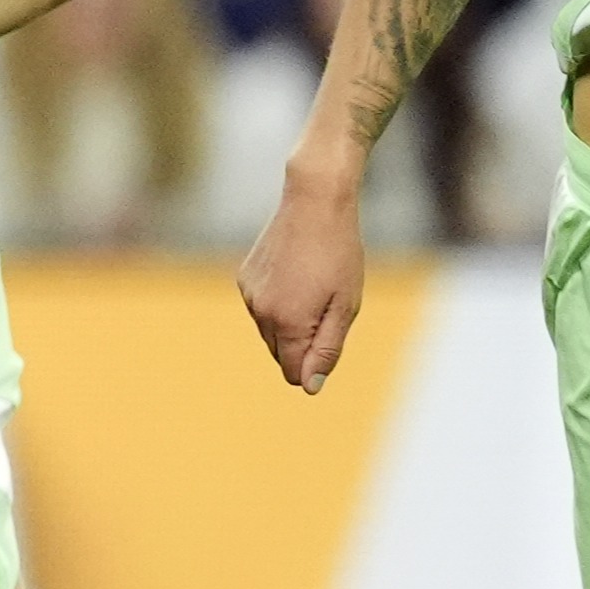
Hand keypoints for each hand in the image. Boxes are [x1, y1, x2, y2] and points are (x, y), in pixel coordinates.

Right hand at [237, 165, 367, 394]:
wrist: (314, 202)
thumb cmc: (338, 254)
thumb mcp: (345, 306)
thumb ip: (327, 350)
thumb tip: (310, 386)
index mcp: (288, 323)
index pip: (293, 372)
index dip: (314, 365)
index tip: (330, 336)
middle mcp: (261, 313)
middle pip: (280, 353)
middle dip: (302, 343)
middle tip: (326, 305)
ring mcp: (249, 294)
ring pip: (269, 331)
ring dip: (290, 321)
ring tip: (312, 285)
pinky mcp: (244, 278)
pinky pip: (261, 307)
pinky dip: (278, 301)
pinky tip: (295, 273)